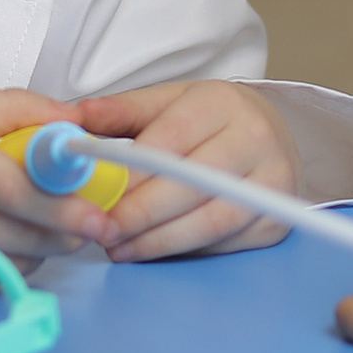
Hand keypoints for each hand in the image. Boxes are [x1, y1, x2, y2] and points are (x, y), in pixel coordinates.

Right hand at [0, 88, 115, 295]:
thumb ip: (11, 108)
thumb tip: (75, 119)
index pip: (18, 184)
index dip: (66, 203)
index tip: (102, 213)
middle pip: (23, 230)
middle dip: (65, 231)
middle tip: (93, 228)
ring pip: (10, 260)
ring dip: (37, 249)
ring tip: (32, 228)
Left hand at [76, 80, 298, 260]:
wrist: (272, 134)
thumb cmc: (210, 119)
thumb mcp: (168, 101)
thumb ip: (121, 110)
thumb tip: (75, 117)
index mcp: (222, 103)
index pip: (171, 142)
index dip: (131, 175)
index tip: (98, 197)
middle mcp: (255, 139)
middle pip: (192, 185)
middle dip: (140, 215)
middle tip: (103, 231)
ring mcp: (272, 183)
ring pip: (210, 221)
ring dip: (159, 241)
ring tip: (121, 248)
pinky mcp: (277, 221)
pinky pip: (225, 243)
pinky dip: (185, 251)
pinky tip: (154, 250)